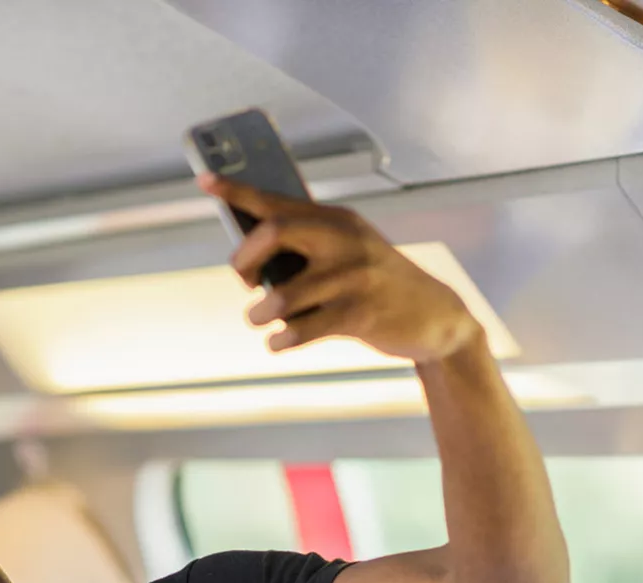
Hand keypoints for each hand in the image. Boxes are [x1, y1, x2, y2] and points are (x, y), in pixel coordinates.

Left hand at [200, 174, 481, 362]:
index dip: (237, 191)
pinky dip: (281, 340)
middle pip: (273, 234)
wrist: (437, 317)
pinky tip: (281, 341)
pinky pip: (299, 330)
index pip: (278, 200)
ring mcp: (353, 277)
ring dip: (260, 314)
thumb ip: (309, 245)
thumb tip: (249, 255)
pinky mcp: (358, 314)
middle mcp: (345, 240)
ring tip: (263, 319)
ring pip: (280, 296)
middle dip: (242, 260)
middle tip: (243, 280)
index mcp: (338, 220)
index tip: (205, 181)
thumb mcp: (351, 250)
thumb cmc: (378, 283)